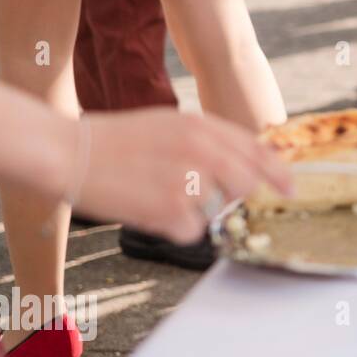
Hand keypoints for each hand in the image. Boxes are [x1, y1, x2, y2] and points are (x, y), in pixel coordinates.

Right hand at [72, 109, 291, 243]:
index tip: (290, 188)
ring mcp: (188, 180)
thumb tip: (242, 162)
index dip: (278, 172)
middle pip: (247, 185)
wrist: (66, 151)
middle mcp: (202, 151)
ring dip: (195, 211)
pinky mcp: (171, 209)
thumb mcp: (169, 125)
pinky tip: (148, 209)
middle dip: (239, 198)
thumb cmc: (114, 140)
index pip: (258, 150)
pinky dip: (175, 227)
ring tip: (159, 194)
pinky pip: (192, 230)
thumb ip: (207, 141)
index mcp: (202, 126)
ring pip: (217, 210)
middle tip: (221, 203)